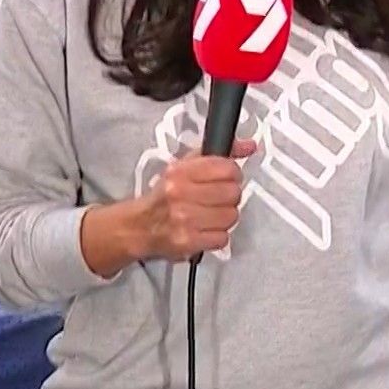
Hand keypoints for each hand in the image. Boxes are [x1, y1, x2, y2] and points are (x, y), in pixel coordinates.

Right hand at [135, 138, 256, 261]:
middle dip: (229, 197)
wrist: (138, 227)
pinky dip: (217, 236)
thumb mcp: (184, 167)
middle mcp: (180, 194)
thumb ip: (217, 154)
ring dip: (225, 217)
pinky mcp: (188, 242)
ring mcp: (184, 219)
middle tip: (218, 199)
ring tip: (211, 215)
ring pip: (231, 216)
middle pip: (233, 193)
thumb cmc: (164, 197)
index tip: (228, 178)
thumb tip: (249, 145)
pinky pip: (223, 238)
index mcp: (180, 172)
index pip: (227, 168)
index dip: (233, 174)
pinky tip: (205, 230)